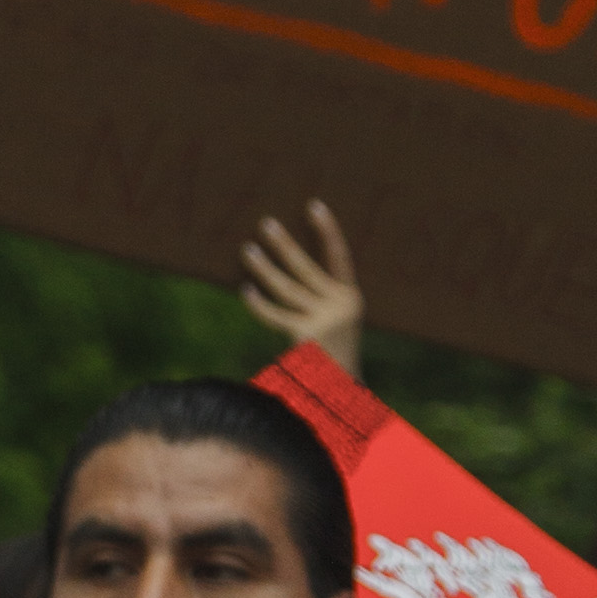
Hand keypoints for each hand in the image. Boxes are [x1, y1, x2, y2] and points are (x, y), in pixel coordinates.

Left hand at [240, 199, 364, 368]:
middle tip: (266, 223)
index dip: (327, 230)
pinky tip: (246, 290)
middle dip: (285, 244)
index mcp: (350, 296)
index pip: (339, 255)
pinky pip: (276, 315)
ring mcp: (323, 320)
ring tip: (247, 249)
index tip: (313, 205)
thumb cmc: (333, 353)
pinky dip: (260, 304)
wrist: (342, 392)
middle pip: (306, 266)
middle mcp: (340, 304)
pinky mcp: (305, 337)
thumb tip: (287, 265)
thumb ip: (319, 297)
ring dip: (264, 268)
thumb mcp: (336, 321)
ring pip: (287, 288)